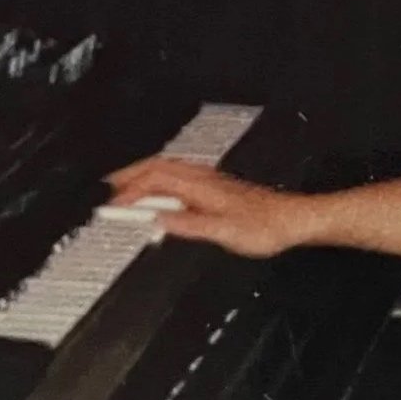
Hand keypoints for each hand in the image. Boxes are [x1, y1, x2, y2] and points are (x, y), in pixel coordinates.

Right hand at [106, 157, 306, 256]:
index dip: (128, 193)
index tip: (110, 206)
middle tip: (107, 191)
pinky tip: (160, 196)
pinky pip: (178, 177)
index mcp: (200, 186)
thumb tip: (158, 220)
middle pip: (156, 168)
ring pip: (167, 170)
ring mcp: (210, 181)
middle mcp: (203, 178)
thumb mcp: (223, 231)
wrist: (293, 220)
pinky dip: (160, 183)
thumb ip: (189, 225)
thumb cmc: (265, 226)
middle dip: (128, 177)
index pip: (154, 181)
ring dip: (143, 178)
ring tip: (126, 192)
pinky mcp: (216, 188)